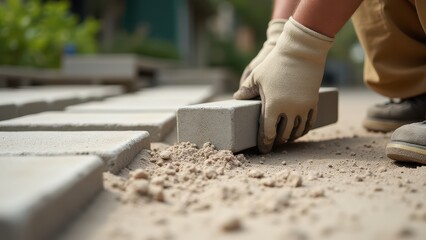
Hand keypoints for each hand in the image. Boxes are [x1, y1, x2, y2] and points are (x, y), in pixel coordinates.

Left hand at [234, 17, 333, 152]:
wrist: (302, 51)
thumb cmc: (275, 63)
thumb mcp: (257, 77)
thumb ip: (246, 90)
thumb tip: (236, 98)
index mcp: (272, 106)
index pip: (267, 133)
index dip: (264, 143)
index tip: (263, 149)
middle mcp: (289, 110)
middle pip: (283, 135)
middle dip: (277, 141)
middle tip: (272, 143)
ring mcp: (303, 107)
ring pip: (297, 131)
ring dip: (290, 137)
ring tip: (285, 138)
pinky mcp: (313, 102)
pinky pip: (309, 122)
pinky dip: (303, 129)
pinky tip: (299, 130)